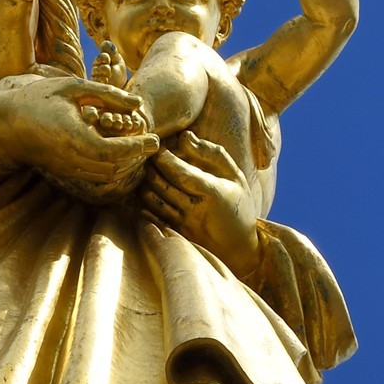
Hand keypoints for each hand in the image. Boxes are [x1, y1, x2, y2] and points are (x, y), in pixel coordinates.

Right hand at [0, 72, 157, 199]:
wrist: (7, 123)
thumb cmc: (39, 98)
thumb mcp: (74, 87)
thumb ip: (107, 94)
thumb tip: (137, 102)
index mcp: (74, 137)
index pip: (115, 152)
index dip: (138, 148)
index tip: (155, 138)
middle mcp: (72, 159)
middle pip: (114, 168)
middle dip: (137, 158)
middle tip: (153, 143)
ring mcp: (68, 169)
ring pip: (106, 176)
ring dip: (127, 165)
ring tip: (141, 148)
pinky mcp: (66, 172)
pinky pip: (96, 176)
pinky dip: (114, 167)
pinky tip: (122, 153)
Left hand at [140, 131, 262, 277]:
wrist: (239, 247)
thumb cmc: (239, 205)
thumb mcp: (234, 176)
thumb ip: (212, 153)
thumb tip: (184, 136)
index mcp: (213, 193)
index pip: (180, 173)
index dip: (164, 159)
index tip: (158, 147)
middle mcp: (195, 210)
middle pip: (162, 185)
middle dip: (150, 167)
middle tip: (147, 154)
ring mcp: (183, 225)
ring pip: (153, 200)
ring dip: (145, 183)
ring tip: (146, 170)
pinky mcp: (175, 234)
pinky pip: (152, 215)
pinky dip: (144, 201)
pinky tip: (146, 189)